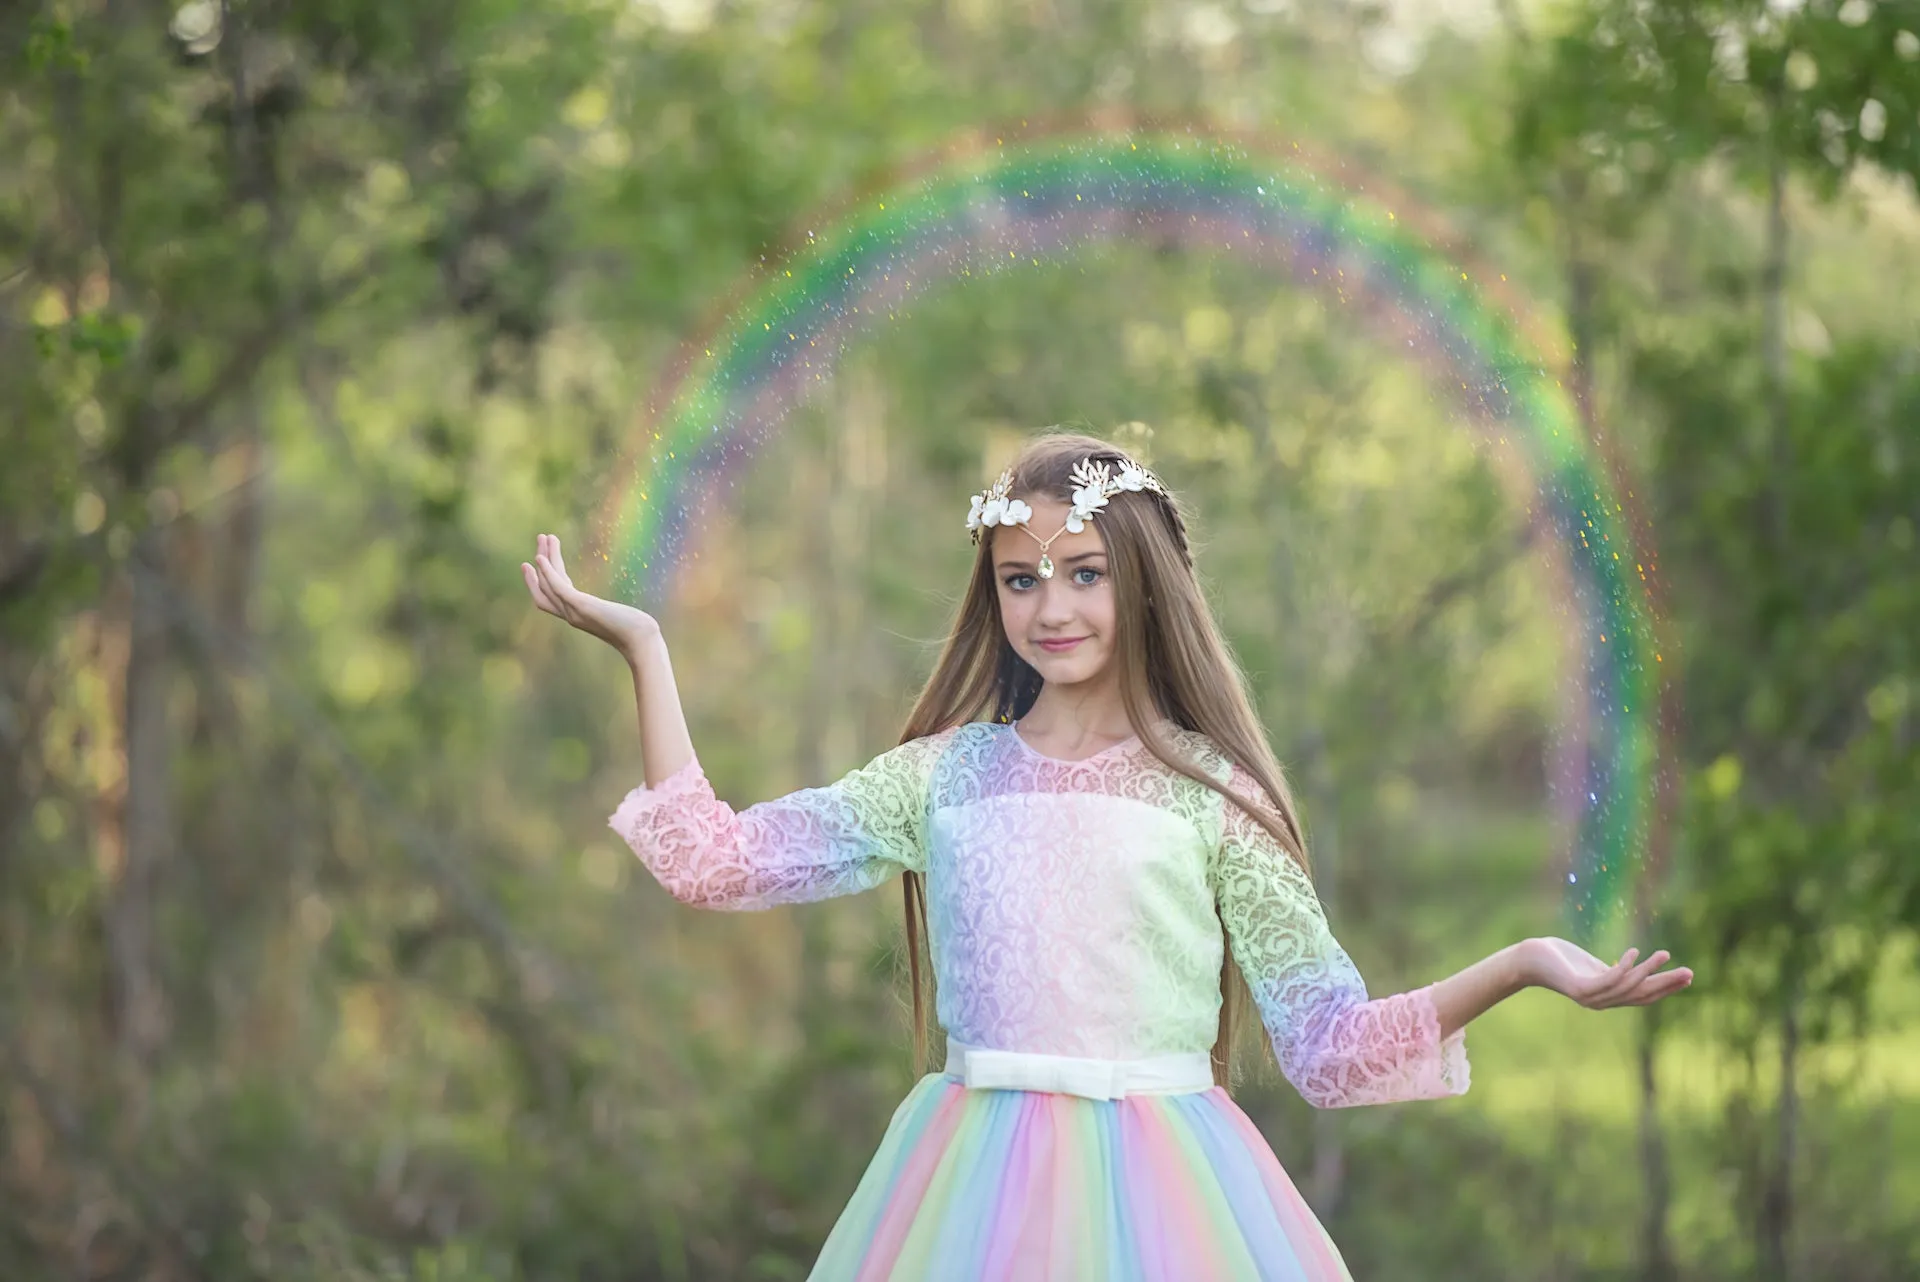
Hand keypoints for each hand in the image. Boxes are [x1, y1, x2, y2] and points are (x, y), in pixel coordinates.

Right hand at [522, 533, 659, 658]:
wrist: (642, 641)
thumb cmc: (637, 631)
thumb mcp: (620, 616)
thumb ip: (613, 613)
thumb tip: (623, 611)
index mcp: (577, 616)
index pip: (550, 597)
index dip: (540, 579)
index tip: (536, 559)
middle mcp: (571, 615)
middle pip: (545, 588)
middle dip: (541, 562)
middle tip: (540, 538)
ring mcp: (573, 612)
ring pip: (549, 583)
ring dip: (546, 558)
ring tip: (544, 537)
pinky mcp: (581, 606)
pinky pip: (558, 587)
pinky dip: (548, 572)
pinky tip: (542, 558)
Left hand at [1521, 937, 1692, 1009]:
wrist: (1530, 959)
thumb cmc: (1561, 959)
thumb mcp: (1592, 965)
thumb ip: (1613, 970)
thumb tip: (1636, 966)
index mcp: (1609, 996)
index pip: (1644, 996)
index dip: (1666, 988)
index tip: (1687, 977)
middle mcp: (1602, 1002)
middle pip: (1641, 995)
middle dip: (1666, 984)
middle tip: (1689, 972)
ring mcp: (1590, 997)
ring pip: (1627, 986)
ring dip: (1648, 970)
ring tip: (1664, 953)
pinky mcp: (1579, 988)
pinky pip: (1608, 980)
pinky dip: (1624, 967)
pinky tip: (1635, 952)